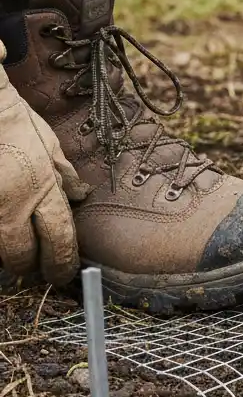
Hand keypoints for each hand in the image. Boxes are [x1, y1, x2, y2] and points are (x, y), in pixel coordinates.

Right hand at [0, 51, 89, 286]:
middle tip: (33, 268)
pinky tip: (1, 233)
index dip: (61, 263)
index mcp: (42, 191)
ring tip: (15, 254)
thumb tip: (80, 194)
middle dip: (29, 265)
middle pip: (21, 254)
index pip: (59, 239)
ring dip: (6, 254)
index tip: (63, 275)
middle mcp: (13, 205)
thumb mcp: (50, 145)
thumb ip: (63, 175)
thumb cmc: (14, 121)